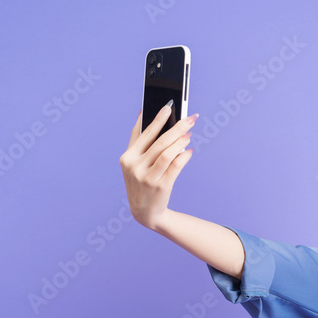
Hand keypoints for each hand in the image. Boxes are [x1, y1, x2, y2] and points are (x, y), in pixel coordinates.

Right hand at [119, 102, 197, 229]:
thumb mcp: (134, 163)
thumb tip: (143, 113)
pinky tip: (189, 151)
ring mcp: (147, 177)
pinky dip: (183, 156)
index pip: (143, 133)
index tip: (169, 106)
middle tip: (190, 118)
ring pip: (167, 153)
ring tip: (189, 133)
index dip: (156, 118)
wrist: (144, 212)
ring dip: (181, 141)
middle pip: (159, 141)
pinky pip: (175, 166)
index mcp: (127, 157)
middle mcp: (135, 167)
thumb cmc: (141, 182)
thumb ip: (138, 141)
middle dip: (177, 127)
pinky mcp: (160, 186)